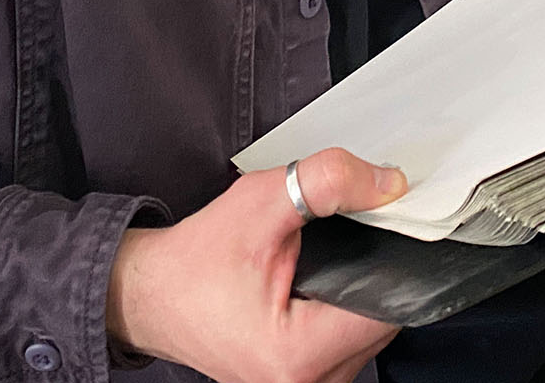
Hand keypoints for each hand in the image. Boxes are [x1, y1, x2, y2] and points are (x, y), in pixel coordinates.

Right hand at [107, 148, 405, 382]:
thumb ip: (327, 184)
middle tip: (340, 239)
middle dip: (373, 272)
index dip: (393, 258)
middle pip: (384, 320)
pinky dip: (346, 308)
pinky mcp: (306, 381)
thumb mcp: (259, 203)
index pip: (387, 306)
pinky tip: (322, 283)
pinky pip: (350, 342)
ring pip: (371, 332)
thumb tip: (389, 183)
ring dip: (361, 292)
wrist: (151, 294)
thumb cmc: (194, 260)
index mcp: (298, 354)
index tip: (384, 223)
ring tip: (325, 262)